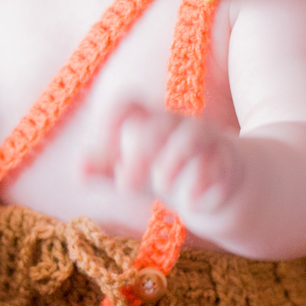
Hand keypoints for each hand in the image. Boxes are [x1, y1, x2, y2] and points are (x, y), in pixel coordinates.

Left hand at [83, 98, 240, 223]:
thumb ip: (106, 169)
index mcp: (148, 121)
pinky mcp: (225, 162)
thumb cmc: (166, 171)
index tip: (105, 147)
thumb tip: (79, 171)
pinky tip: (191, 201)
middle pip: (158, 124)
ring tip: (162, 186)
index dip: (112, 119)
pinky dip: (203, 181)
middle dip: (139, 152)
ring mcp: (203, 141)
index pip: (127, 104)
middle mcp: (176, 126)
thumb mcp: (134, 171)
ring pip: (192, 136)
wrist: (217, 187)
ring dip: (173, 161)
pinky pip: (217, 163)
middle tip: (125, 185)